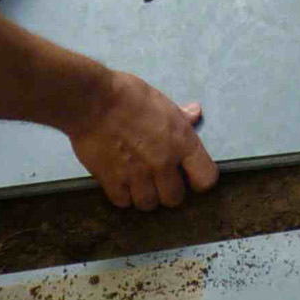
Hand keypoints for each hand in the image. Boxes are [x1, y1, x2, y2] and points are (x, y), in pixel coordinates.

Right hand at [65, 67, 218, 210]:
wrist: (92, 101)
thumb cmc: (128, 95)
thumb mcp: (161, 101)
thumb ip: (181, 116)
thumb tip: (195, 113)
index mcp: (182, 142)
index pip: (206, 178)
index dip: (199, 181)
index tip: (190, 177)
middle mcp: (163, 162)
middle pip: (175, 199)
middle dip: (167, 192)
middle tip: (158, 180)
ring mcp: (138, 174)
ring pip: (149, 204)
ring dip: (144, 196)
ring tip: (138, 183)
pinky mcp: (113, 180)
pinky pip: (123, 202)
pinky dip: (122, 195)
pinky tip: (119, 182)